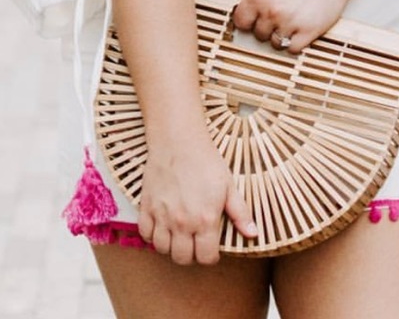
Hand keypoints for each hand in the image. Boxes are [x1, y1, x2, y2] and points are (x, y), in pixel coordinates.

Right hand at [138, 128, 256, 264]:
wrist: (179, 140)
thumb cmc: (205, 161)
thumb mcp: (228, 186)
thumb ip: (240, 213)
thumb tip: (253, 234)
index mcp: (205, 219)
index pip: (205, 258)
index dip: (210, 256)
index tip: (210, 247)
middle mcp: (182, 222)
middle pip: (182, 258)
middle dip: (190, 254)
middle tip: (194, 242)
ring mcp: (162, 216)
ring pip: (162, 249)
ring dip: (171, 246)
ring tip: (178, 235)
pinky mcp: (146, 207)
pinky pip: (145, 234)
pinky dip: (152, 235)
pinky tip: (162, 226)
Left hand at [232, 0, 356, 51]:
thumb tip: (251, 14)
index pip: (241, 21)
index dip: (247, 22)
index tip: (253, 21)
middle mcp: (272, 11)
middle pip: (259, 34)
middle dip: (267, 28)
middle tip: (279, 18)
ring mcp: (290, 23)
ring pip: (275, 43)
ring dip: (281, 36)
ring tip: (290, 23)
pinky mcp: (308, 32)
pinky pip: (292, 49)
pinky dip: (295, 43)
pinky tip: (299, 31)